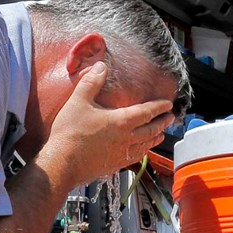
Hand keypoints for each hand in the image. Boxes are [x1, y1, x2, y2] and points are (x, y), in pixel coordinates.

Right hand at [36, 62, 174, 186]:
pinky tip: (141, 151)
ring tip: (161, 135)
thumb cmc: (70, 133)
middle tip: (170, 118)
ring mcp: (121, 154)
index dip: (159, 107)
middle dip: (162, 123)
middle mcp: (126, 138)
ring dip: (155, 138)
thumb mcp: (78, 101)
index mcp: (121, 121)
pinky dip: (143, 152)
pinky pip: (135, 157)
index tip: (168, 104)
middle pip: (151, 130)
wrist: (62, 163)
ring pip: (145, 145)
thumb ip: (91, 82)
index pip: (146, 112)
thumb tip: (101, 66)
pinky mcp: (114, 165)